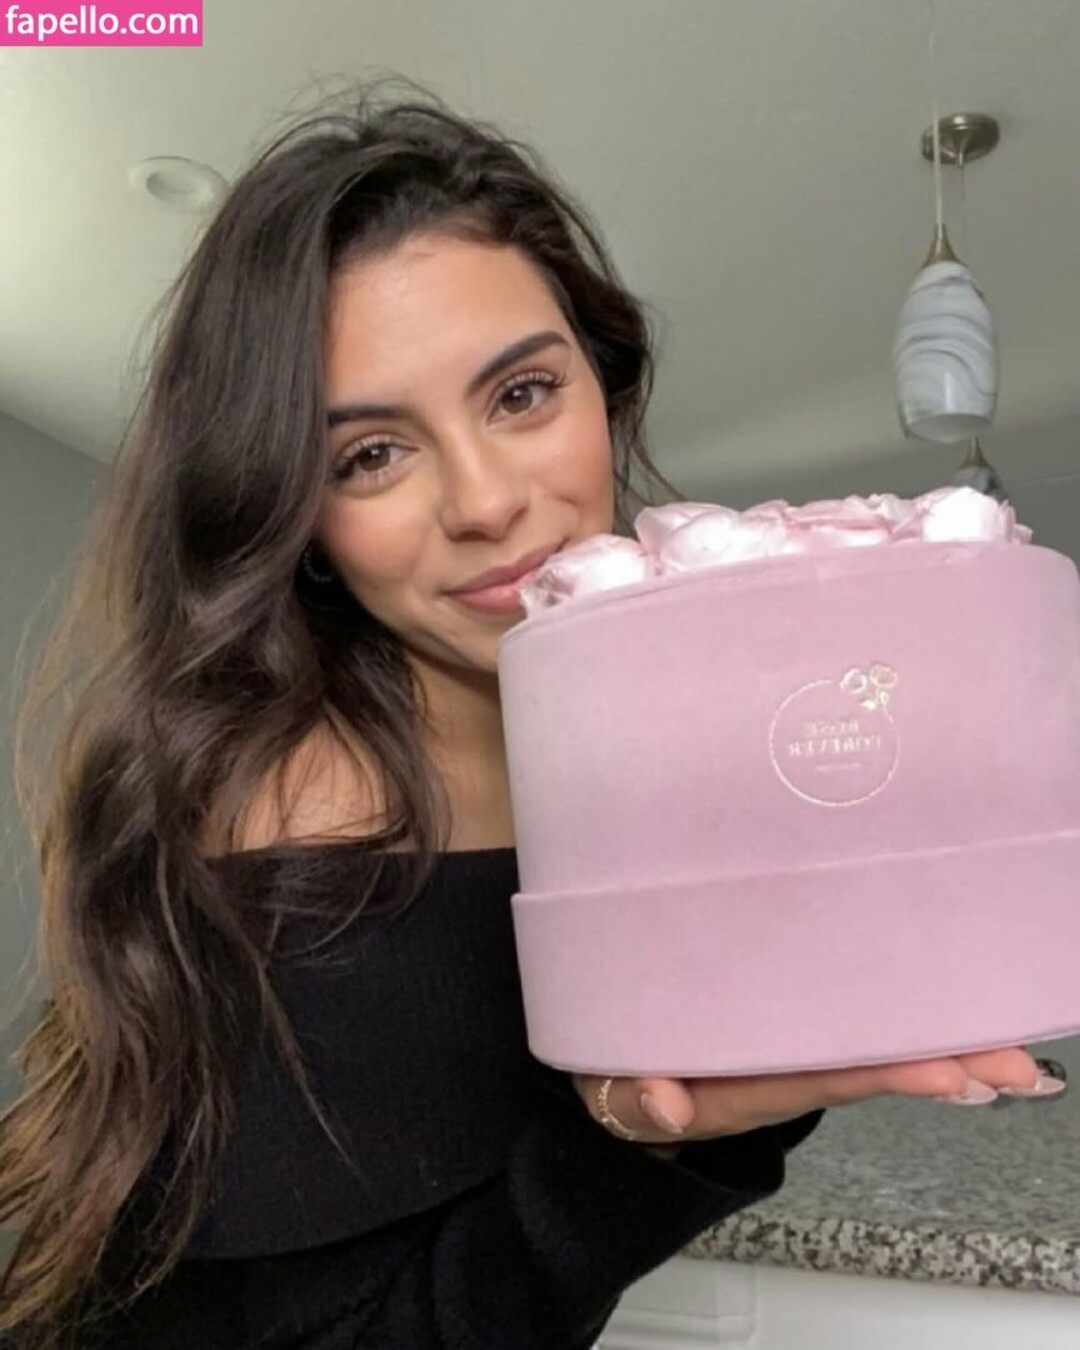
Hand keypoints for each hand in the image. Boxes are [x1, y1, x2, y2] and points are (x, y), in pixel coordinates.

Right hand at [574, 1046, 1051, 1144]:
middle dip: (946, 1062)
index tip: (947, 1072)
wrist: (627, 1074)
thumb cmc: (622, 1078)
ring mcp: (792, 1039)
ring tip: (1008, 1044)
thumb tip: (665, 1106)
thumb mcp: (610, 1094)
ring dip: (942, 1039)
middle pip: (873, 1062)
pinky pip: (852, 1010)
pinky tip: (950, 1000)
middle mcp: (785, 1066)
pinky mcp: (789, 1011)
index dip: (889, 1074)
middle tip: (1013, 1062)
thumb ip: (632, 1101)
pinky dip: (903, 1009)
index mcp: (746, 1083)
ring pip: (874, 1037)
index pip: (827, 1077)